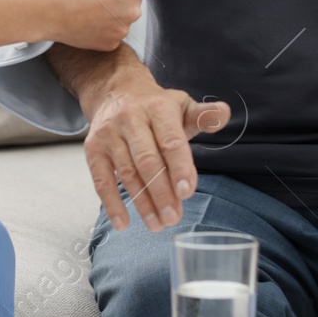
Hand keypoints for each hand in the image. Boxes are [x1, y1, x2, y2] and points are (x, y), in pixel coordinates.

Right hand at [40, 0, 155, 50]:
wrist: (47, 12)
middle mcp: (132, 11)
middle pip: (135, 0)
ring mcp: (122, 30)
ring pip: (124, 17)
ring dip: (114, 13)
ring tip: (91, 8)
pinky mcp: (111, 44)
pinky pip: (114, 32)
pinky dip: (105, 28)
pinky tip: (89, 21)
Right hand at [80, 65, 230, 232]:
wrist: (115, 91)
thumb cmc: (155, 107)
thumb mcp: (182, 105)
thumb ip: (204, 115)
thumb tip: (224, 114)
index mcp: (158, 108)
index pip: (170, 141)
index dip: (179, 168)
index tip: (186, 192)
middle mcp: (131, 119)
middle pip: (147, 161)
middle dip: (161, 192)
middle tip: (173, 217)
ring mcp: (109, 134)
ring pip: (127, 173)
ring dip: (142, 203)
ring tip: (157, 224)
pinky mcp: (93, 149)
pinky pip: (101, 180)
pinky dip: (111, 204)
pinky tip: (123, 223)